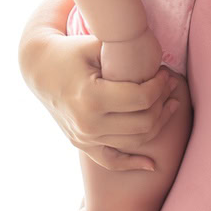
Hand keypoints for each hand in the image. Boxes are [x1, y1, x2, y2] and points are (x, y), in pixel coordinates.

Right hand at [23, 31, 181, 171]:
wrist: (39, 69)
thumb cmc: (70, 52)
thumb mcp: (95, 45)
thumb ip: (125, 53)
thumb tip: (159, 63)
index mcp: (91, 97)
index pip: (140, 99)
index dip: (159, 86)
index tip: (165, 73)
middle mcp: (87, 123)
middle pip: (142, 122)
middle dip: (163, 103)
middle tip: (171, 85)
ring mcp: (84, 137)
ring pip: (134, 142)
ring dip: (158, 124)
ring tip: (169, 104)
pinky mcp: (82, 144)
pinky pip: (111, 161)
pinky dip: (132, 163)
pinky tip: (152, 164)